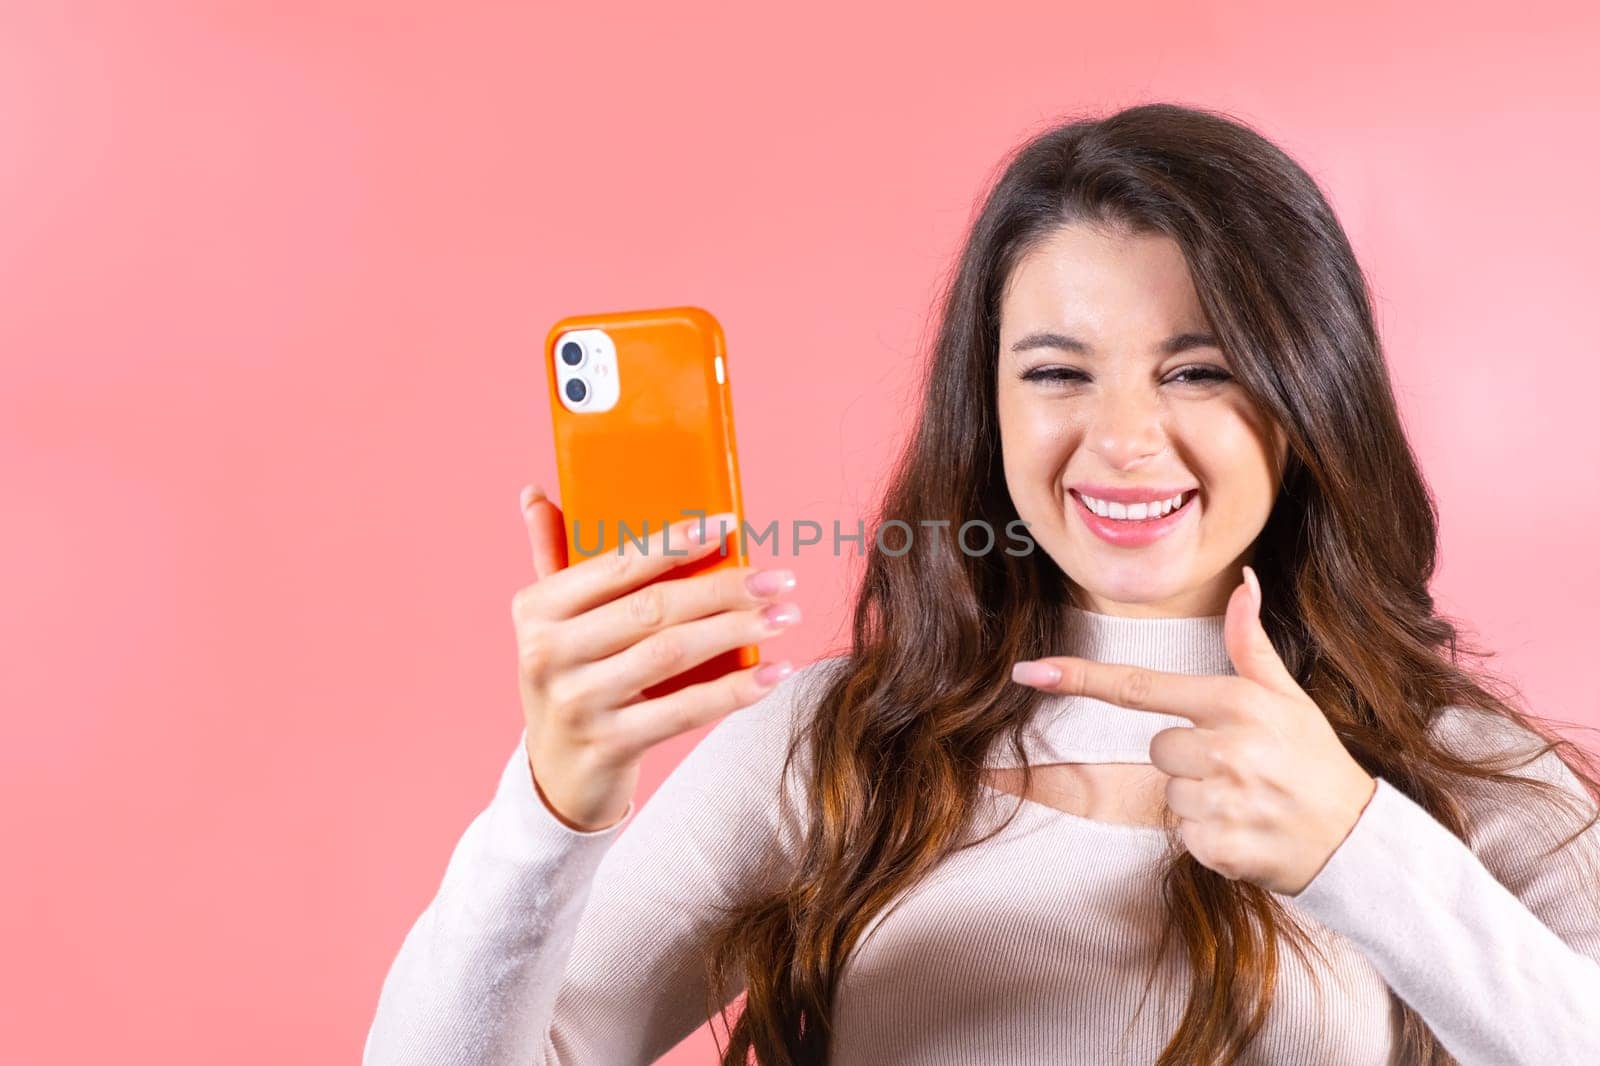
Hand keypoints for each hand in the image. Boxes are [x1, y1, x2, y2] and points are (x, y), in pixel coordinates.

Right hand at [512, 486, 800, 831]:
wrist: (557, 774)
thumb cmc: (568, 677)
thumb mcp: (549, 621)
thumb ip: (549, 555)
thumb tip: (534, 493)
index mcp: (536, 609)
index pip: (616, 564)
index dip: (676, 541)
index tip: (729, 525)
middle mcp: (548, 654)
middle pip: (653, 608)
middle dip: (724, 589)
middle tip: (778, 578)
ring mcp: (577, 703)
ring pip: (672, 654)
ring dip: (737, 631)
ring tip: (784, 616)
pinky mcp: (610, 744)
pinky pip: (684, 710)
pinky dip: (735, 691)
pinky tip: (774, 673)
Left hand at [1009, 566, 1376, 895]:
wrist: (1356, 841)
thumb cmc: (1313, 759)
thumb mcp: (1287, 697)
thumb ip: (1250, 643)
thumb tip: (1246, 582)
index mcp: (1234, 704)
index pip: (1138, 686)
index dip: (1079, 678)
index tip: (1030, 671)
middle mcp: (1225, 749)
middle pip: (1156, 747)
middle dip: (1187, 759)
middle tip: (1240, 768)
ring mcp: (1221, 800)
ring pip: (1167, 791)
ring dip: (1198, 799)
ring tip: (1247, 799)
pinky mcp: (1218, 847)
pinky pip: (1182, 833)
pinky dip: (1209, 835)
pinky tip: (1247, 829)